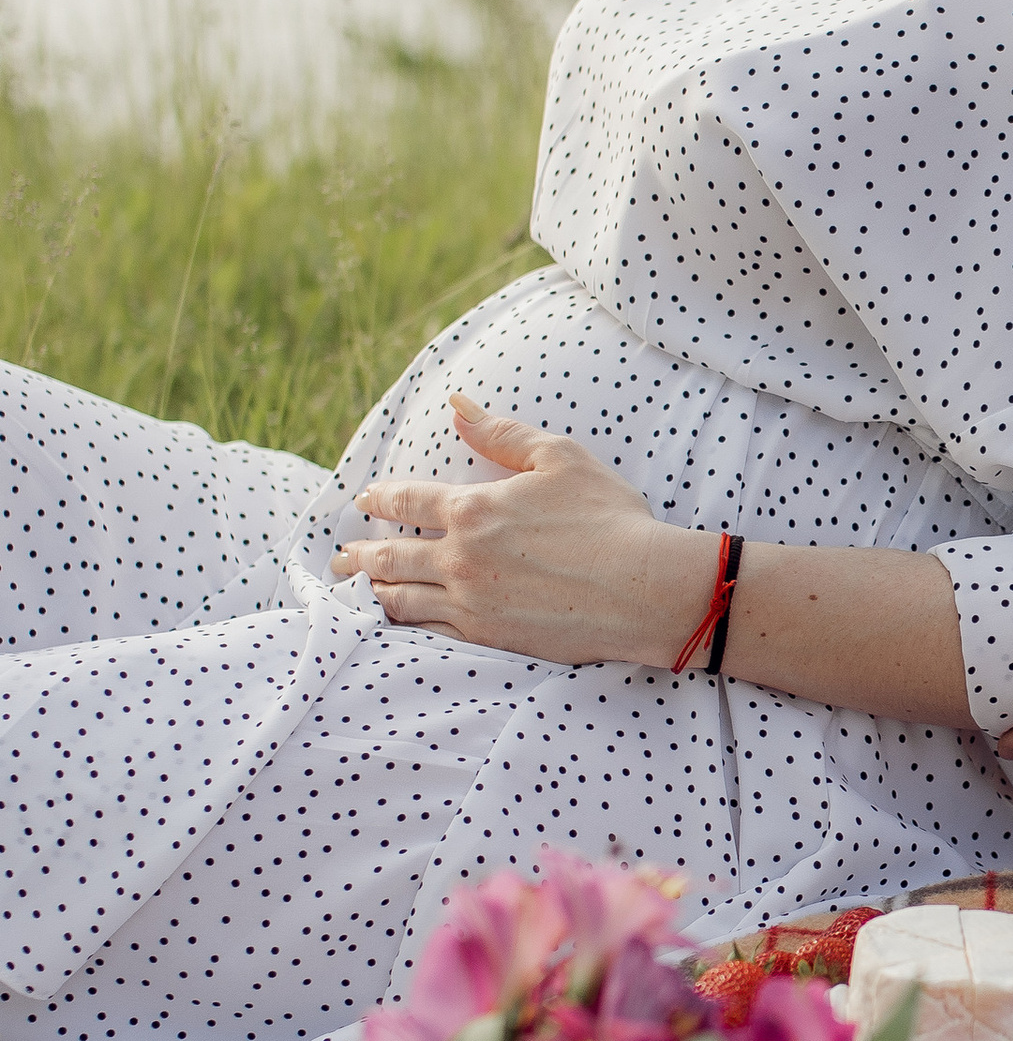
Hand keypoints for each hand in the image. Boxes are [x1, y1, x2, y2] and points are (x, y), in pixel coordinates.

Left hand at [332, 396, 707, 667]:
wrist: (643, 588)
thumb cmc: (609, 518)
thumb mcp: (560, 458)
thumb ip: (502, 433)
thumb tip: (457, 404)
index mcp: (473, 509)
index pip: (406, 502)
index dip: (379, 499)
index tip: (364, 500)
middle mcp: (460, 558)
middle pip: (389, 557)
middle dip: (359, 554)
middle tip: (340, 556)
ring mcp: (470, 602)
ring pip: (400, 599)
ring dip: (372, 591)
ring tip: (357, 589)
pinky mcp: (487, 636)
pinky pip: (428, 631)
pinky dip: (401, 624)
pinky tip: (395, 622)